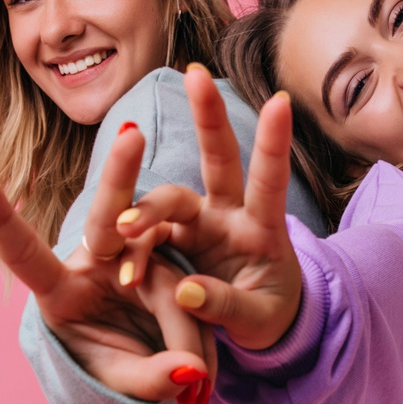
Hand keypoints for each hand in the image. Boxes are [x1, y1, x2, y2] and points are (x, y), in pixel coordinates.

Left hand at [0, 123, 216, 403]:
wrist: (164, 374)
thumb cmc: (127, 375)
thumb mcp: (128, 385)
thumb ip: (151, 379)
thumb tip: (189, 373)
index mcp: (62, 292)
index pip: (24, 253)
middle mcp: (97, 261)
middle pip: (105, 217)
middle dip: (118, 174)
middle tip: (131, 135)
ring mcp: (139, 255)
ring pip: (161, 248)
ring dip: (177, 313)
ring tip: (193, 375)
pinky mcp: (175, 255)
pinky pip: (191, 272)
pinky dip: (199, 323)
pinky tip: (202, 367)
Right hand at [114, 65, 303, 352]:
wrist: (257, 329)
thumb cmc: (268, 319)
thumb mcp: (257, 323)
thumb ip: (225, 306)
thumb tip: (184, 291)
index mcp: (263, 231)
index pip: (269, 181)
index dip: (273, 143)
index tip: (279, 102)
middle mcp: (230, 215)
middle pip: (219, 160)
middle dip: (208, 115)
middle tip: (194, 74)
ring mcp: (199, 223)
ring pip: (169, 196)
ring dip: (145, 208)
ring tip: (123, 230)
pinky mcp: (173, 238)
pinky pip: (146, 233)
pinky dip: (133, 248)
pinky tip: (122, 268)